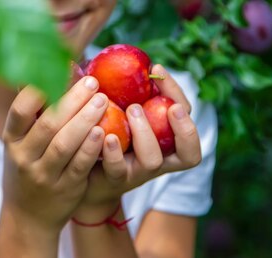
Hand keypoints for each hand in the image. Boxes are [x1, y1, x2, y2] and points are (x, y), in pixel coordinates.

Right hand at [1, 76, 108, 231]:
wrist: (28, 216)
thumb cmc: (29, 167)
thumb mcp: (20, 143)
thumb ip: (33, 115)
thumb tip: (50, 70)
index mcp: (11, 139)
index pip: (20, 111)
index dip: (38, 90)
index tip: (60, 70)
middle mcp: (24, 157)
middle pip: (48, 125)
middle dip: (72, 101)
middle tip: (93, 82)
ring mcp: (44, 175)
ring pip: (65, 145)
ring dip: (85, 120)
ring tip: (103, 101)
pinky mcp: (65, 189)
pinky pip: (79, 166)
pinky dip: (92, 148)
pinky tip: (104, 131)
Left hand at [73, 65, 201, 220]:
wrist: (81, 169)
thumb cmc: (107, 130)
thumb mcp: (123, 108)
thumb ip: (134, 91)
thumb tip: (139, 62)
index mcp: (167, 140)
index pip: (187, 121)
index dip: (180, 97)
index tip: (158, 70)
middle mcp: (160, 159)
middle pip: (190, 153)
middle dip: (183, 128)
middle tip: (168, 105)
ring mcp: (138, 172)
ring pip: (154, 161)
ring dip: (146, 133)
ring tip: (131, 110)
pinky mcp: (114, 180)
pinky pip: (119, 169)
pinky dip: (114, 152)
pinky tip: (105, 135)